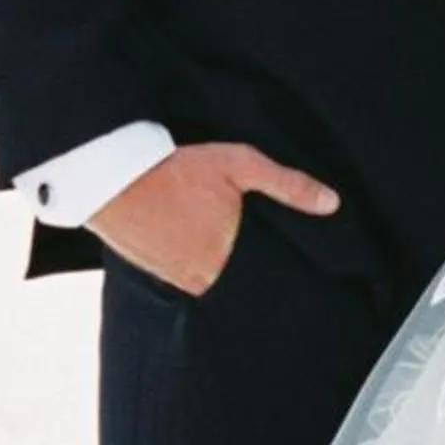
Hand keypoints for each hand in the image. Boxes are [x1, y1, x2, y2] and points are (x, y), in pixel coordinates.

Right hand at [89, 142, 338, 298]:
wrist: (112, 177)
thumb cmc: (177, 168)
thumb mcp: (241, 165)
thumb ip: (288, 186)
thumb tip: (332, 203)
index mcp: (226, 258)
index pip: (264, 276)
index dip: (274, 265)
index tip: (280, 256)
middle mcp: (201, 278)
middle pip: (238, 278)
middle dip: (246, 261)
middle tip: (236, 230)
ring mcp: (173, 279)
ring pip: (210, 277)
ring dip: (217, 260)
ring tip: (211, 231)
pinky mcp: (152, 273)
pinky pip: (184, 273)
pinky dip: (192, 259)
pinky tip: (191, 236)